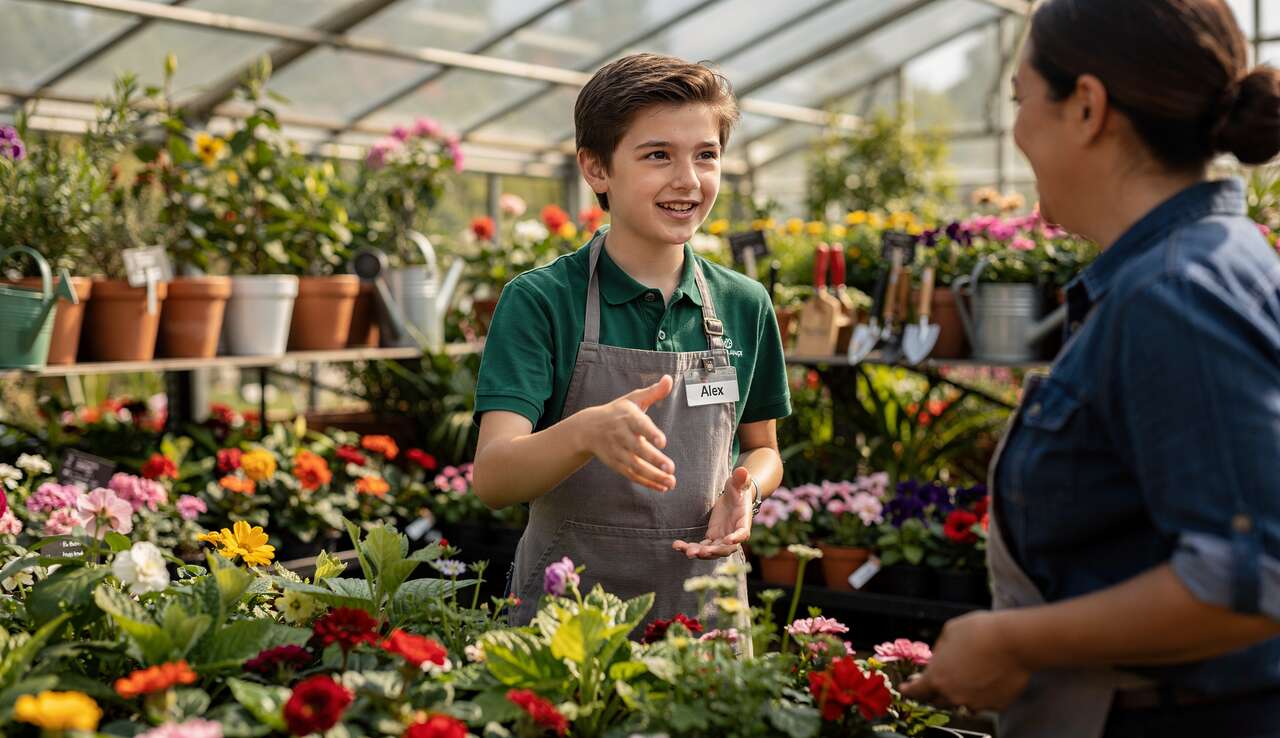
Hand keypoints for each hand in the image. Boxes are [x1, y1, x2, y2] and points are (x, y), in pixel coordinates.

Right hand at [579, 375, 675, 491]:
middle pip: (638, 449)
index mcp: (627, 417)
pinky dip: (647, 482)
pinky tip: (662, 487)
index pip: (639, 425)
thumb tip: (670, 378)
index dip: (650, 433)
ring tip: (671, 481)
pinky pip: (632, 475)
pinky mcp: (616, 464)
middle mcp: (621, 435)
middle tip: (671, 468)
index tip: (662, 441)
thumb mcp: (633, 399)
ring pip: (636, 466)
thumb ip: (653, 391)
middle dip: (654, 459)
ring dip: (653, 476)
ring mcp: (617, 452)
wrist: (588, 428)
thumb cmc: (618, 412)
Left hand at [673, 467, 752, 558]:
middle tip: (700, 552)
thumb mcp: (739, 483)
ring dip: (699, 552)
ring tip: (685, 551)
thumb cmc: (739, 489)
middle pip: (725, 549)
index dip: (736, 538)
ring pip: (711, 551)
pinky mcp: (712, 537)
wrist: (734, 497)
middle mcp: (733, 535)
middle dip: (713, 551)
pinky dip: (690, 548)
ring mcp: (722, 538)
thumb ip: (741, 478)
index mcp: (743, 523)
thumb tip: (743, 471)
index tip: (728, 540)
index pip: (742, 533)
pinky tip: (676, 545)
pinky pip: (701, 546)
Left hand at [899, 610, 1031, 710]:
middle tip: (934, 684)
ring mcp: (975, 703)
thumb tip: (939, 658)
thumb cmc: (981, 632)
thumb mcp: (950, 631)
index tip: (905, 690)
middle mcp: (953, 695)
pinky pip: (982, 704)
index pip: (916, 692)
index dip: (909, 691)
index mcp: (936, 677)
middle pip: (936, 701)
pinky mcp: (995, 706)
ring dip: (956, 696)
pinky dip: (980, 697)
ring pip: (960, 705)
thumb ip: (940, 650)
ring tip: (963, 680)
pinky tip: (985, 681)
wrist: (1014, 642)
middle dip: (932, 693)